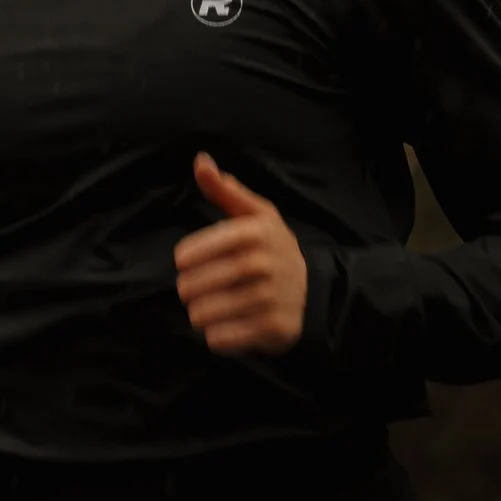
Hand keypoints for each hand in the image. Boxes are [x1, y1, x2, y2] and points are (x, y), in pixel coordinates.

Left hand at [175, 154, 308, 356]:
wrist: (314, 290)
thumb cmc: (273, 249)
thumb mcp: (256, 215)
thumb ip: (225, 190)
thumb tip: (200, 161)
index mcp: (254, 232)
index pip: (193, 251)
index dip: (186, 260)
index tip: (187, 263)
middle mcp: (262, 264)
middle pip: (193, 286)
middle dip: (189, 290)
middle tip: (197, 289)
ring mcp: (267, 298)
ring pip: (203, 314)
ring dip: (200, 315)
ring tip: (210, 308)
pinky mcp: (270, 328)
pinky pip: (220, 339)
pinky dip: (216, 336)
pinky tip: (226, 326)